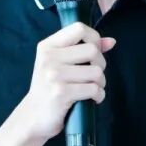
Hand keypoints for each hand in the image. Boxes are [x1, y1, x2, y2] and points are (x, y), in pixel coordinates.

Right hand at [14, 22, 115, 141]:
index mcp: (48, 46)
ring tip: (92, 88)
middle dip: (100, 64)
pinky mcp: (61, 93)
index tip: (94, 52)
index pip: (79, 28)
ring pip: (96, 71)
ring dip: (101, 82)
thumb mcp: (60, 64)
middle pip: (92, 50)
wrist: (33, 117)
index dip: (94, 38)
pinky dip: (99, 95)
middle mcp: (49, 58)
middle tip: (93, 75)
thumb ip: (83, 49)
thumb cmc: (49, 88)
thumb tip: (111, 41)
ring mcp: (54, 75)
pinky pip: (94, 89)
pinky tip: (92, 99)